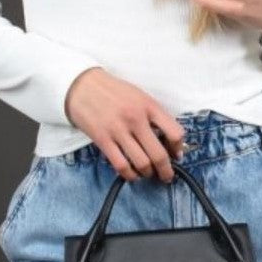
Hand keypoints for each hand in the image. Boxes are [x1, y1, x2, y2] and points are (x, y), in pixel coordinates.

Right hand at [64, 68, 185, 182]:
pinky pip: (121, 165)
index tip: (176, 154)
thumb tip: (169, 141)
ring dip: (148, 173)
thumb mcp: (140, 96)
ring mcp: (119, 130)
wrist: (83, 86)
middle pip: (159, 155)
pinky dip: (130, 175)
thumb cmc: (114, 91)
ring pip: (142, 163)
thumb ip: (155, 116)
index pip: (175, 133)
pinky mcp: (103, 140)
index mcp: (149, 106)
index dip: (178, 148)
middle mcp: (136, 118)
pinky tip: (132, 173)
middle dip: (166, 171)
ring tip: (148, 173)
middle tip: (166, 175)